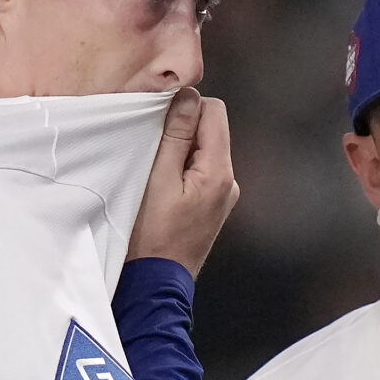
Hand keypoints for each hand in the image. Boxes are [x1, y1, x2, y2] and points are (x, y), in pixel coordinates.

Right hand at [127, 88, 238, 276]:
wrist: (155, 283)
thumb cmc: (150, 236)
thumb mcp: (157, 179)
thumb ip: (175, 136)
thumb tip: (187, 96)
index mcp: (219, 171)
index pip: (214, 110)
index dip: (185, 108)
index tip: (159, 126)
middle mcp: (229, 181)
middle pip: (210, 130)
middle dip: (183, 131)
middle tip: (154, 153)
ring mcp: (223, 196)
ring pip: (204, 151)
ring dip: (181, 152)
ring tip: (157, 176)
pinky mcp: (213, 207)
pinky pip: (201, 173)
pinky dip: (184, 171)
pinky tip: (164, 190)